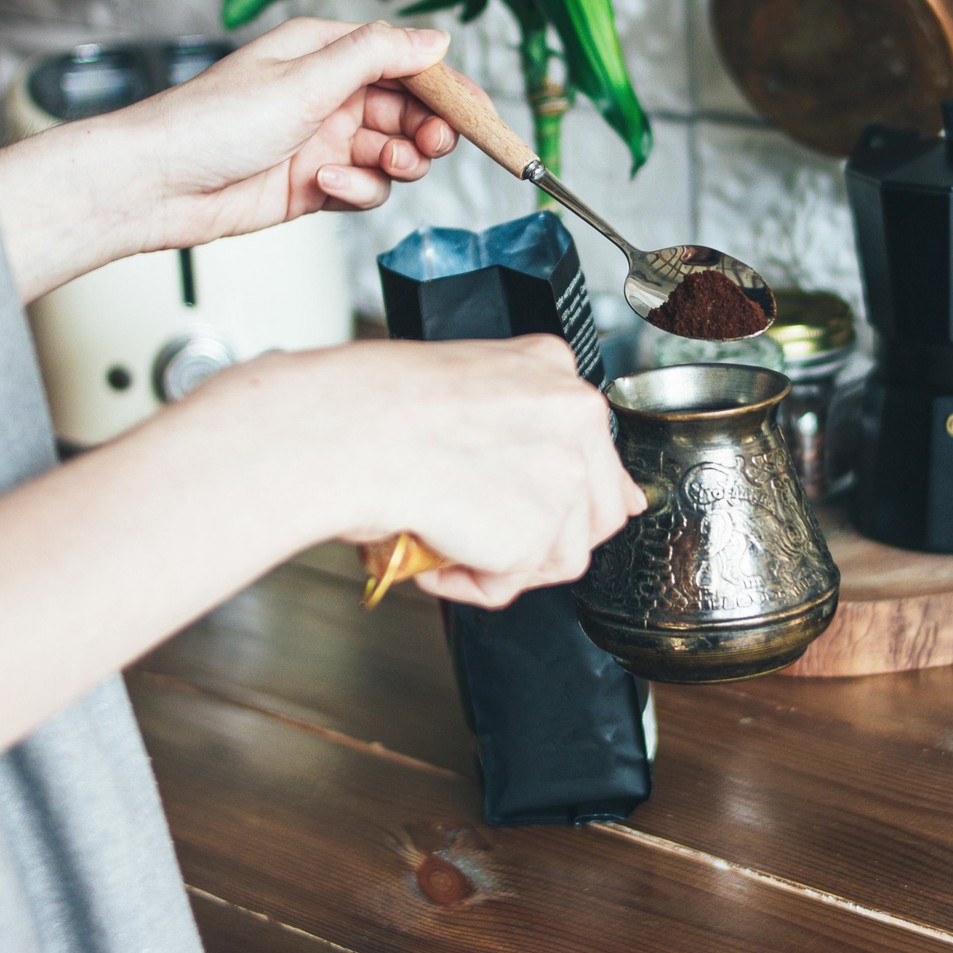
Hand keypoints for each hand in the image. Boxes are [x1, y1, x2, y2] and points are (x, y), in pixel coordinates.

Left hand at [122, 17, 484, 249]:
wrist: (159, 185)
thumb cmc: (211, 122)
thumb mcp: (305, 78)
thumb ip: (378, 56)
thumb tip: (434, 37)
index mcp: (326, 53)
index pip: (409, 64)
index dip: (449, 89)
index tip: (478, 114)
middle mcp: (330, 94)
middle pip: (410, 113)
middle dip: (426, 132)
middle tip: (429, 146)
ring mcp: (325, 140)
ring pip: (394, 155)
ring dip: (393, 165)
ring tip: (373, 166)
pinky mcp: (316, 185)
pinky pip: (365, 189)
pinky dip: (356, 192)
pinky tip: (326, 186)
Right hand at [220, 336, 645, 608]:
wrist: (337, 430)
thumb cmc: (370, 405)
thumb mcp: (463, 389)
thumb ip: (525, 426)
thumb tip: (616, 495)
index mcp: (551, 367)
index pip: (594, 445)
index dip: (559, 489)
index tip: (529, 500)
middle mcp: (574, 413)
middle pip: (598, 508)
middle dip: (543, 534)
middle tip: (481, 528)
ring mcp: (562, 474)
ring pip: (562, 554)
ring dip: (504, 560)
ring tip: (446, 535)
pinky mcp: (533, 532)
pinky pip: (509, 585)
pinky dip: (467, 582)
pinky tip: (431, 546)